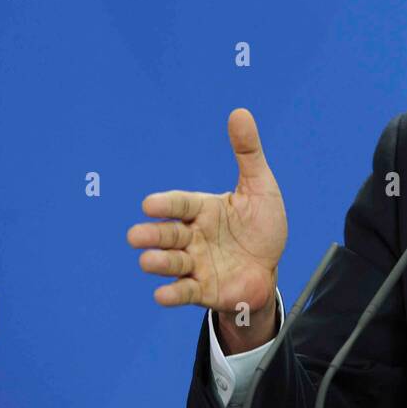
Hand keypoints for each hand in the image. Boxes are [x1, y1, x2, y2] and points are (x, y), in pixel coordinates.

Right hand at [127, 108, 287, 349]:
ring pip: (172, 263)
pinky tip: (161, 295)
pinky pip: (185, 292)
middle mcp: (193, 237)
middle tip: (135, 236)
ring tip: (147, 261)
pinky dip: (173, 294)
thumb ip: (248, 153)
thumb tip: (240, 112)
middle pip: (169, 234)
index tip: (150, 204)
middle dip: (153, 235)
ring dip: (159, 262)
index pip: (181, 204)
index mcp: (203, 210)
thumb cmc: (261, 226)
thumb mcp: (260, 187)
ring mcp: (196, 265)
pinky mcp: (203, 290)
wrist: (270, 268)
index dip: (166, 205)